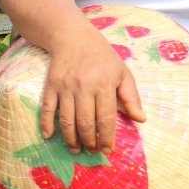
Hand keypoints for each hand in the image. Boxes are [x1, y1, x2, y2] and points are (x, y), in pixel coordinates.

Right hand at [39, 22, 145, 154]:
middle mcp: (84, 87)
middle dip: (89, 142)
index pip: (106, 118)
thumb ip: (132, 97)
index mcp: (104, 85)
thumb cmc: (103, 57)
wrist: (73, 37)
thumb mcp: (123, 72)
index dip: (107, 138)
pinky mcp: (50, 86)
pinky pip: (47, 109)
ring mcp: (65, 87)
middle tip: (92, 151)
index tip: (108, 150)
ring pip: (66, 120)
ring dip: (71, 139)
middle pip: (85, 123)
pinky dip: (47, 125)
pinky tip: (50, 136)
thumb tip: (141, 119)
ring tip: (76, 149)